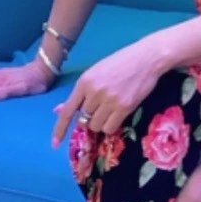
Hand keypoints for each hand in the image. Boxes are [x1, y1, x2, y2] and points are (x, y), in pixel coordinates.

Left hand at [51, 36, 168, 146]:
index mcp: (84, 81)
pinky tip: (117, 114)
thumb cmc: (120, 63)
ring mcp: (109, 100)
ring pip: (96, 126)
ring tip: (110, 109)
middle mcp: (94, 92)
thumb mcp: (96, 72)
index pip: (68, 110)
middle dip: (89, 118)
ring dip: (100, 123)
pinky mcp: (124, 107)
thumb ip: (80, 92)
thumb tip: (60, 110)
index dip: (60, 128)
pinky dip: (111, 125)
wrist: (146, 58)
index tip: (54, 143)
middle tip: (100, 109)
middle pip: (83, 120)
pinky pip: (110, 127)